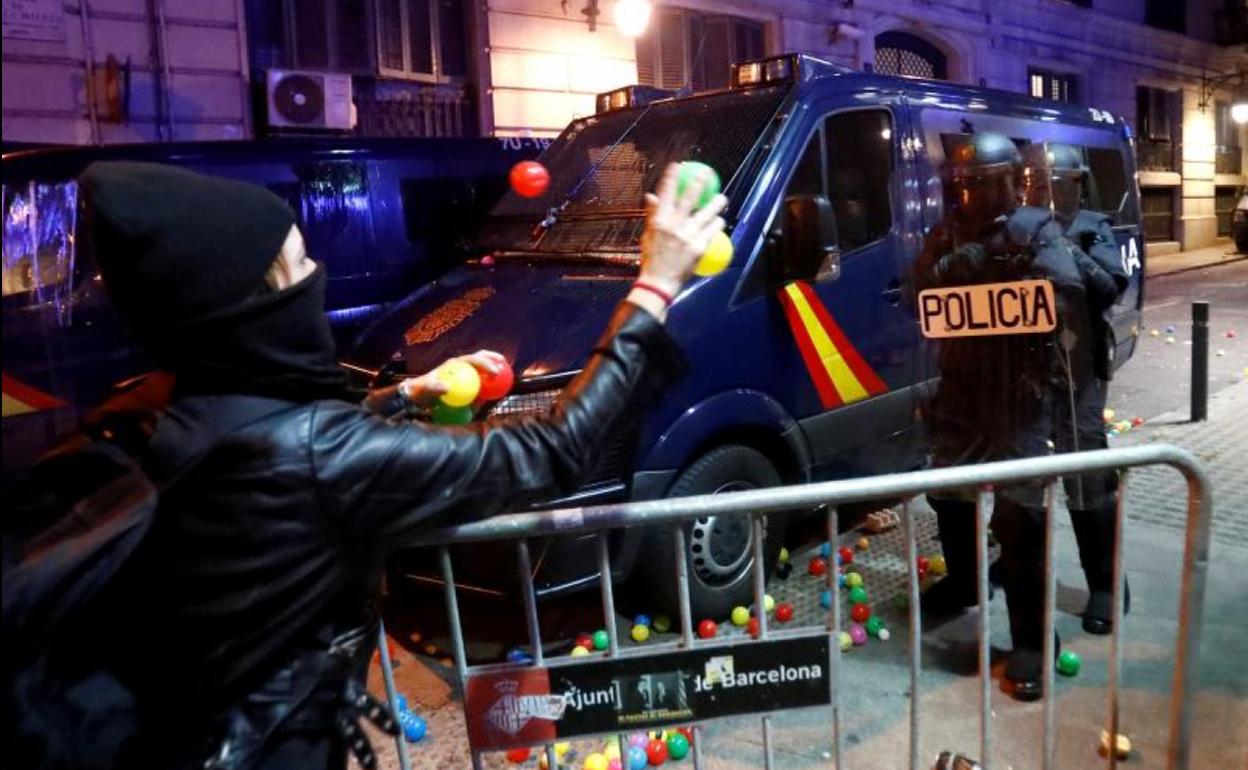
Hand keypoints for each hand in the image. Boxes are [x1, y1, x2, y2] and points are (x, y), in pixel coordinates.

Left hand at [400, 350, 506, 406]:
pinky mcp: (465, 384)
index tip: (494, 372)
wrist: (418, 397)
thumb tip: (446, 388)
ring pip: (481, 367)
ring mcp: (464, 375)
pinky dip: (489, 384)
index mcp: (453, 365)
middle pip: (480, 359)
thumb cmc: (421, 392)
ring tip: (507, 370)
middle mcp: (460, 367)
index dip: (484, 364)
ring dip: (494, 366)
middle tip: (503, 367)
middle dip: (492, 360)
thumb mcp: (424, 390)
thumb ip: (433, 388)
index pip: (472, 360)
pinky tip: (498, 390)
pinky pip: (480, 383)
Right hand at [638, 163, 728, 297]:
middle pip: (688, 200)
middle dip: (698, 184)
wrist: (659, 282)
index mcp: (659, 222)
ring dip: (715, 204)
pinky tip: (720, 220)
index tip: (678, 165)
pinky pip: (711, 232)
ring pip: (705, 215)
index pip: (666, 194)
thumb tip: (651, 195)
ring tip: (722, 198)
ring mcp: (687, 237)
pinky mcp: (698, 248)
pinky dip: (716, 225)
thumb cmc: (651, 257)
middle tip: (706, 173)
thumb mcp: (647, 234)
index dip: (672, 177)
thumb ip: (652, 214)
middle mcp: (674, 227)